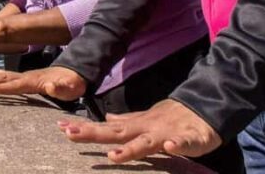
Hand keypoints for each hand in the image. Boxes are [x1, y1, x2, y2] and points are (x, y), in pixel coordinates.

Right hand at [0, 66, 85, 100]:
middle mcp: (26, 78)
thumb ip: (60, 87)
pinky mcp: (25, 80)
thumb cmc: (73, 83)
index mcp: (33, 81)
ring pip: (1, 76)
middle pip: (2, 77)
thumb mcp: (70, 87)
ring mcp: (25, 78)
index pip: (14, 85)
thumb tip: (51, 86)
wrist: (76, 73)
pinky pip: (6, 78)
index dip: (1, 87)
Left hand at [59, 99, 221, 162]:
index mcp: (136, 126)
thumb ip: (125, 121)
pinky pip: (184, 143)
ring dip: (131, 149)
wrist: (204, 110)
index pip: (106, 128)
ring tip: (114, 155)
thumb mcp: (144, 119)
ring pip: (147, 142)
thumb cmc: (170, 118)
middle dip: (94, 134)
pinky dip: (176, 145)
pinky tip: (170, 147)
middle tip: (70, 135)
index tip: (61, 129)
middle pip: (117, 133)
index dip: (85, 129)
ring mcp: (167, 133)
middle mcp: (147, 128)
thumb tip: (106, 118)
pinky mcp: (190, 138)